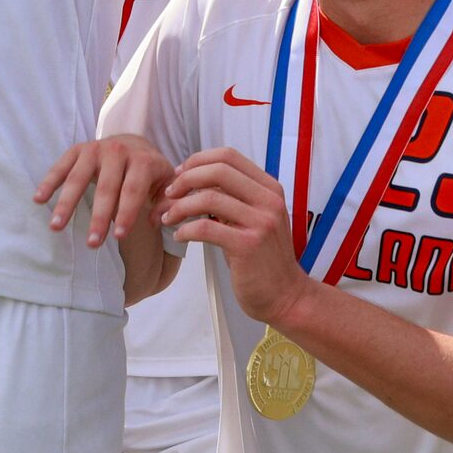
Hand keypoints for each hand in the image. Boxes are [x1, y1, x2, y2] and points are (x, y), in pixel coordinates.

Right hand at [34, 134, 174, 249]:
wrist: (133, 142)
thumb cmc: (150, 170)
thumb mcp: (166, 183)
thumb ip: (167, 203)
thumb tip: (158, 221)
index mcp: (142, 160)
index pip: (132, 190)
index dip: (126, 213)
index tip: (119, 236)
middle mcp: (117, 151)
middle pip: (106, 188)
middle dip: (98, 217)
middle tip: (92, 243)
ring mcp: (94, 148)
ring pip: (78, 178)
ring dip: (66, 203)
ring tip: (56, 226)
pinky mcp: (78, 149)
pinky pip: (60, 167)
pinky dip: (49, 183)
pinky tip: (38, 199)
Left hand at [159, 147, 305, 325]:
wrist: (285, 296)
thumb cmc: (260, 257)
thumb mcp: (252, 218)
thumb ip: (231, 197)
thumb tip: (189, 178)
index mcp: (269, 188)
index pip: (228, 156)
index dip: (197, 161)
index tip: (179, 175)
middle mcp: (269, 201)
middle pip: (217, 170)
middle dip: (185, 179)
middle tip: (168, 194)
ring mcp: (261, 223)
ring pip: (208, 198)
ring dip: (179, 207)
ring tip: (167, 218)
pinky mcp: (249, 246)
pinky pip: (205, 228)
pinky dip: (185, 229)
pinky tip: (179, 236)